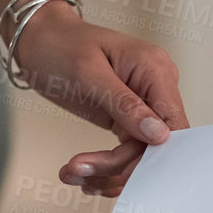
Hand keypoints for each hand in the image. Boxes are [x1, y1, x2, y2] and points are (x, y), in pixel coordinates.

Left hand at [11, 4, 188, 196]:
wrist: (38, 38)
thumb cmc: (60, 45)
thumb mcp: (89, 75)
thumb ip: (125, 105)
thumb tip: (160, 135)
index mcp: (156, 69)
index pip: (173, 123)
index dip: (153, 154)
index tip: (118, 170)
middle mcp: (156, 87)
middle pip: (155, 145)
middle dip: (118, 166)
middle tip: (78, 172)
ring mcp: (143, 103)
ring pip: (139, 154)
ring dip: (107, 171)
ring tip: (71, 174)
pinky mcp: (128, 116)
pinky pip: (127, 151)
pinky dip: (106, 167)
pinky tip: (84, 174)